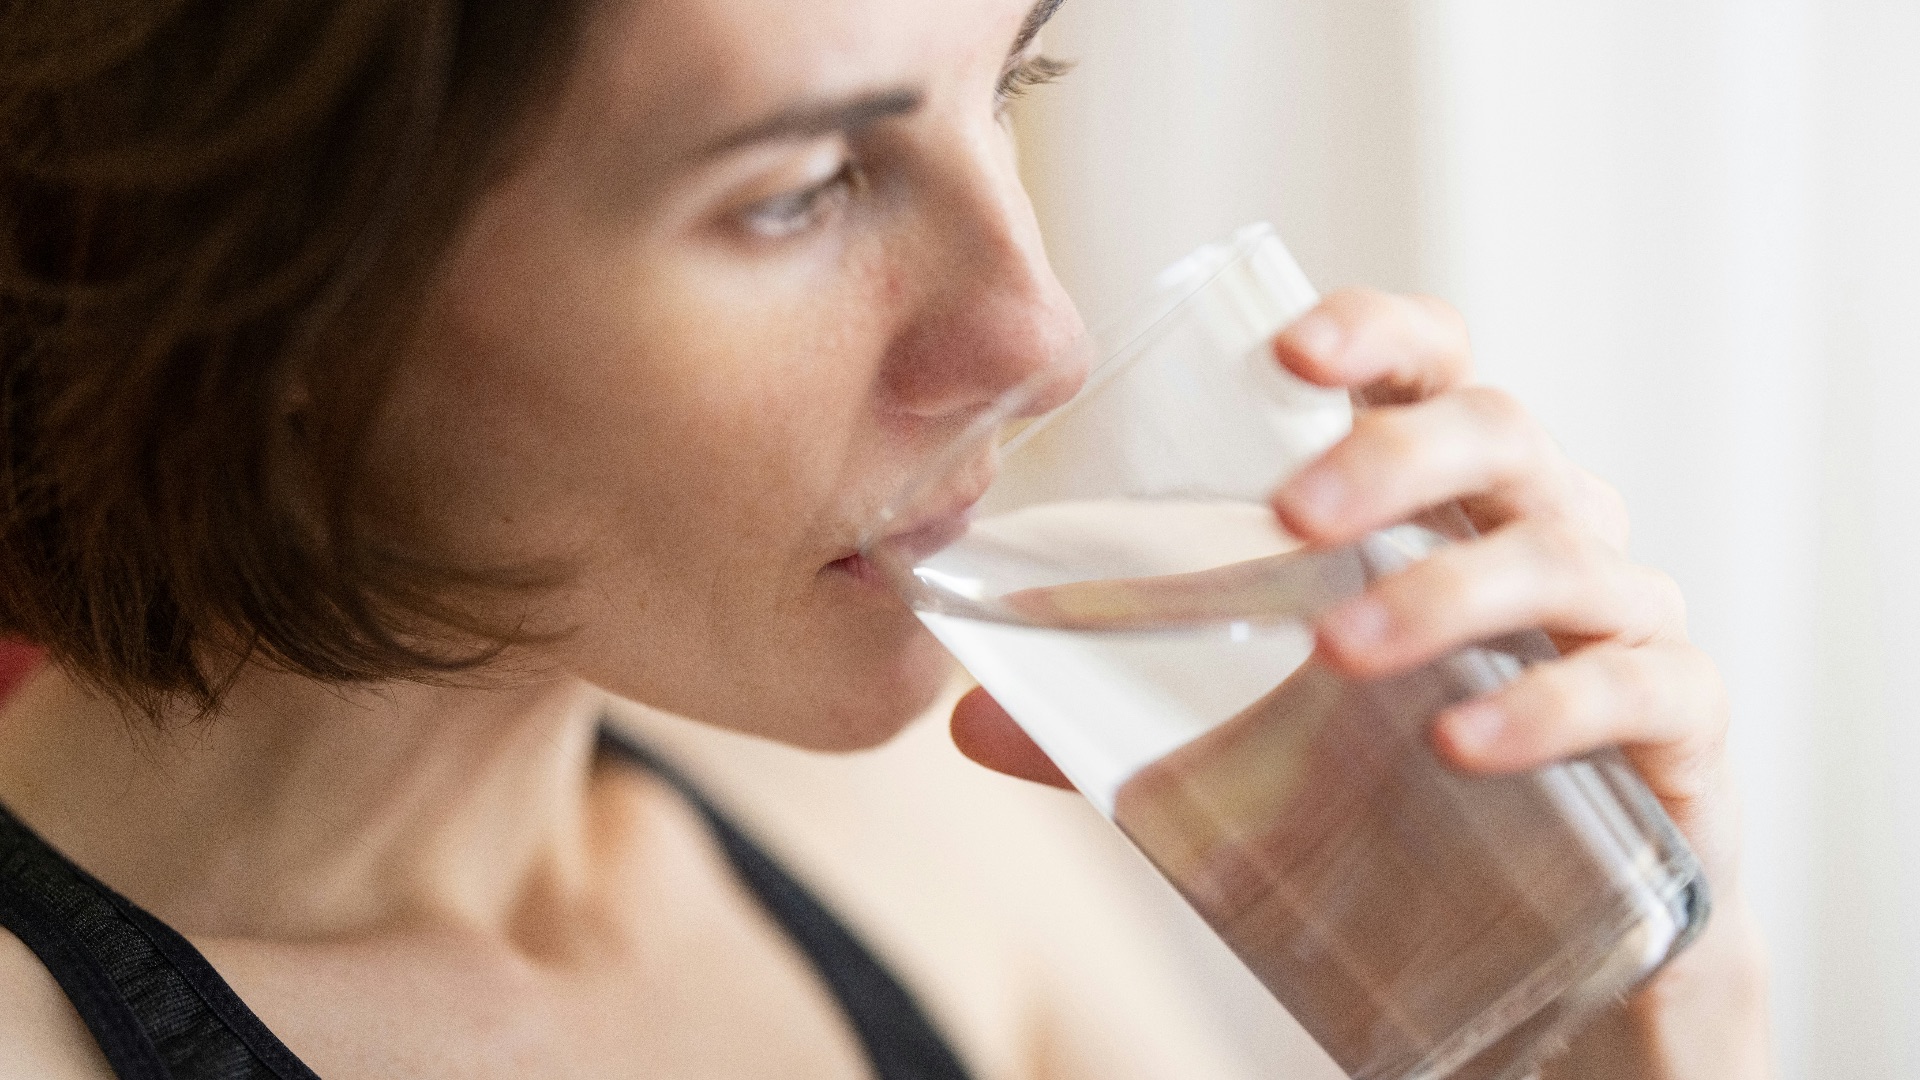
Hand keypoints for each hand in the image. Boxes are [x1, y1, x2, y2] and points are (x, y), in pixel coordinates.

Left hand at [951, 287, 1770, 1078]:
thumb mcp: (1258, 752)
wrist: (1557, 952)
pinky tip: (1459, 740)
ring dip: (1451, 588)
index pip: (1429, 369)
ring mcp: (1622, 624)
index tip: (1288, 347)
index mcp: (1445, 506)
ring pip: (1565, 555)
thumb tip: (968, 719)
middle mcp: (1546, 534)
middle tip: (1293, 514)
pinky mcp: (1680, 731)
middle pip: (1502, 433)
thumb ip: (1127, 724)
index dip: (1374, 333)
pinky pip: (1640, 688)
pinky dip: (1548, 704)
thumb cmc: (1403, 804)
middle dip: (1396, 456)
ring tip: (1342, 648)